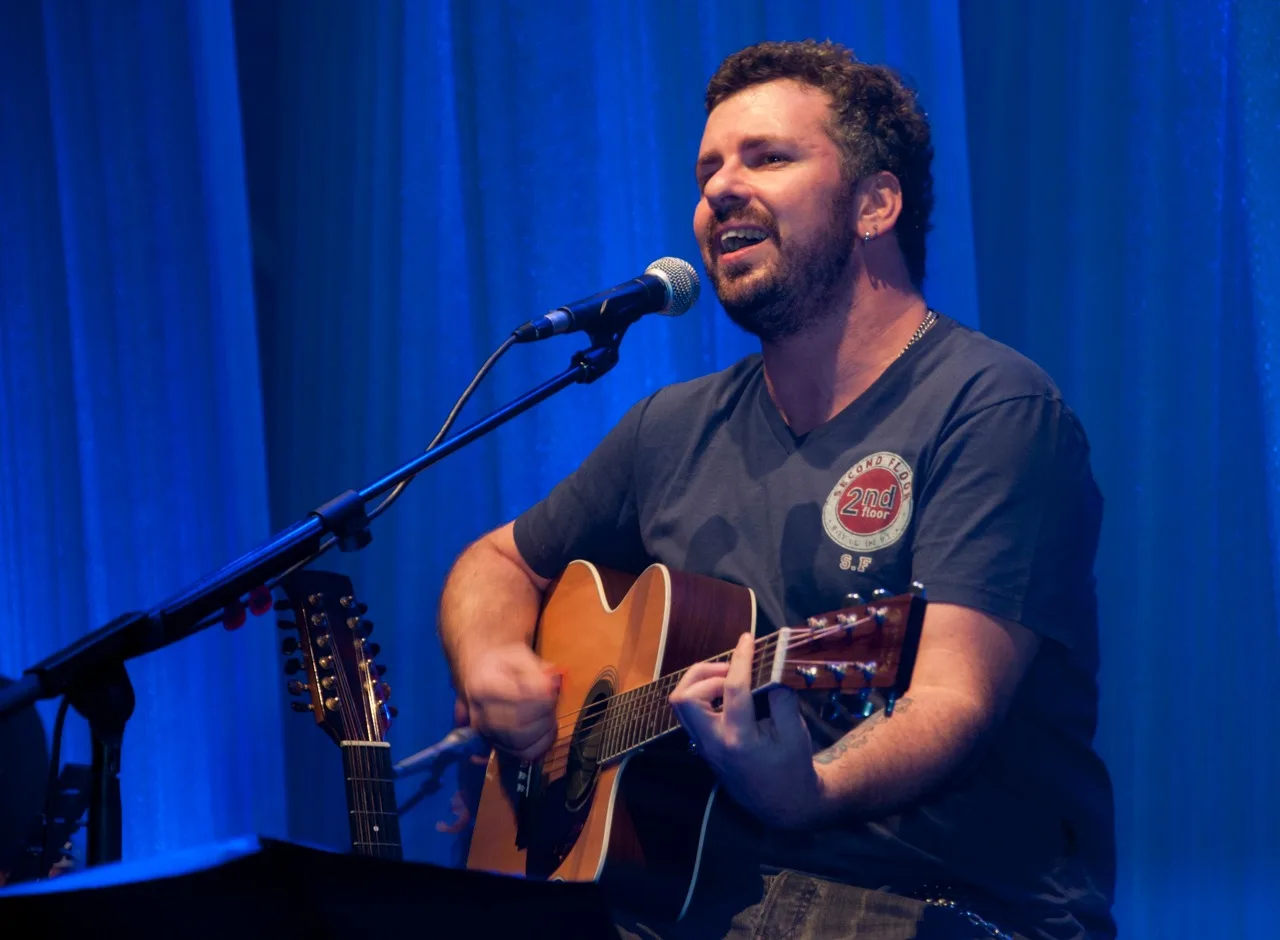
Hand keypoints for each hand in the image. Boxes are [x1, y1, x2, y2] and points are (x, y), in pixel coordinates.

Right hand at [462, 643, 559, 759]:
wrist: (480, 672)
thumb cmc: (502, 662)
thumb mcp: (518, 654)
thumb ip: (536, 669)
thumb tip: (552, 686)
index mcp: (483, 687)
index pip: (517, 702)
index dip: (541, 700)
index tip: (551, 689)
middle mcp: (480, 714)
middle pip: (518, 728)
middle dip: (543, 717)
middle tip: (551, 701)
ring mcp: (485, 733)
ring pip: (521, 745)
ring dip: (544, 732)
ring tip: (549, 714)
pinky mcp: (495, 745)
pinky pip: (522, 754)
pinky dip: (540, 745)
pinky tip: (546, 729)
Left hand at [668, 632, 823, 829]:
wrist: (781, 803)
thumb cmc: (791, 767)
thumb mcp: (796, 733)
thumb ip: (782, 699)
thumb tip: (770, 670)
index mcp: (738, 740)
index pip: (731, 689)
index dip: (740, 659)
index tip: (747, 640)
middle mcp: (713, 743)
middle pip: (685, 697)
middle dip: (705, 673)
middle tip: (733, 669)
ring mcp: (703, 745)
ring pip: (680, 703)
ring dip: (700, 682)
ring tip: (729, 677)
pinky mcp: (702, 744)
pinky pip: (689, 710)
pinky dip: (702, 692)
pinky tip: (725, 690)